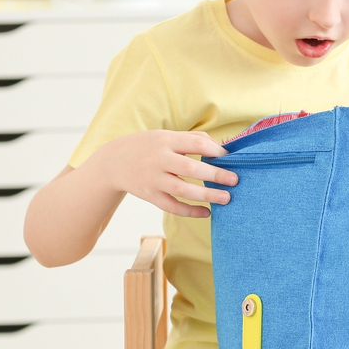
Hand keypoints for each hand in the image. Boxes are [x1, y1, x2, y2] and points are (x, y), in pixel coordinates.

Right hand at [93, 130, 238, 218]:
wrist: (113, 162)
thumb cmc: (150, 147)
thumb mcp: (168, 136)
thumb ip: (195, 140)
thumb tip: (224, 148)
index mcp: (166, 141)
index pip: (196, 143)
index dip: (216, 151)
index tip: (229, 157)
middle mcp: (159, 160)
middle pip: (191, 169)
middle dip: (215, 175)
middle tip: (235, 180)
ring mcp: (153, 179)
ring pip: (182, 191)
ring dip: (206, 196)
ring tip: (226, 198)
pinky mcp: (149, 195)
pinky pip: (172, 206)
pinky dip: (190, 211)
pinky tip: (206, 212)